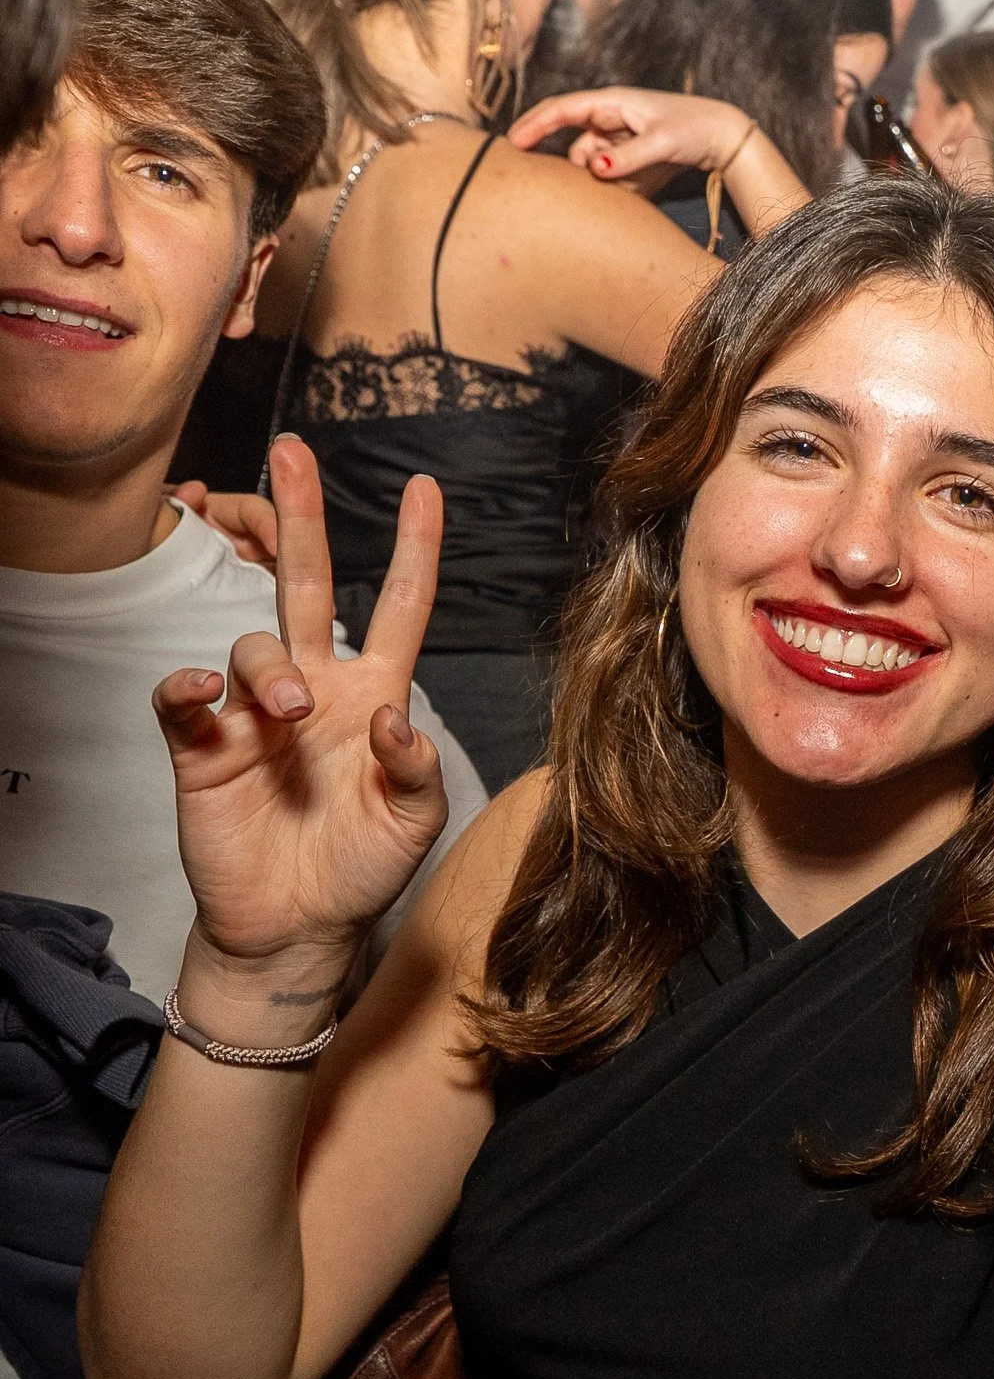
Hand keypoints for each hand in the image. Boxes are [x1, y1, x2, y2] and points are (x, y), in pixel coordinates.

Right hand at [152, 436, 447, 987]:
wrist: (298, 927)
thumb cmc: (362, 867)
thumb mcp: (413, 822)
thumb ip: (416, 768)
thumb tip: (393, 716)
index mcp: (375, 695)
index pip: (399, 607)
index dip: (414, 550)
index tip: (425, 488)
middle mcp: (316, 689)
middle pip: (307, 584)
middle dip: (303, 517)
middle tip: (293, 451)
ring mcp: (255, 712)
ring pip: (253, 643)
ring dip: (271, 664)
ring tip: (291, 707)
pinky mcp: (204, 746)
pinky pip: (183, 696)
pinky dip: (187, 684)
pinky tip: (202, 692)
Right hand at [509, 85, 754, 183]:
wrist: (721, 137)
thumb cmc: (693, 129)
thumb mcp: (662, 143)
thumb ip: (628, 158)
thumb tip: (593, 170)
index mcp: (611, 103)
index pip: (562, 110)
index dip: (534, 125)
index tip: (512, 143)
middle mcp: (609, 119)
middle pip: (569, 139)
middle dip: (556, 159)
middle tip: (539, 184)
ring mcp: (616, 139)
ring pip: (588, 162)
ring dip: (590, 180)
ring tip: (606, 192)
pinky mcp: (626, 157)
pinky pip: (607, 174)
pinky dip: (609, 187)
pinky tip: (624, 194)